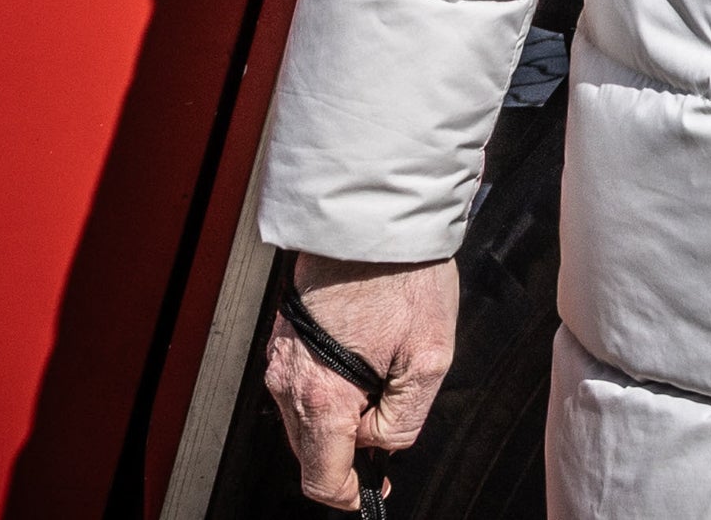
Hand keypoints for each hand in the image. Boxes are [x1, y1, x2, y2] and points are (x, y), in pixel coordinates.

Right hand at [265, 251, 455, 510]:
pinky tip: (361, 361)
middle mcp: (289, 380)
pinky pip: (299, 384)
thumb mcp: (430, 357)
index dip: (349, 493)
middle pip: (310, 450)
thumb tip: (384, 443)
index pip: (321, 477)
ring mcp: (280, 358)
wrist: (373, 219)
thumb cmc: (403, 276)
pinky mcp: (283, 337)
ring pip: (303, 418)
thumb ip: (406, 418)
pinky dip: (326, 389)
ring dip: (338, 418)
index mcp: (322, 395)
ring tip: (381, 382)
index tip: (369, 492)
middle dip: (348, 450)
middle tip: (388, 426)